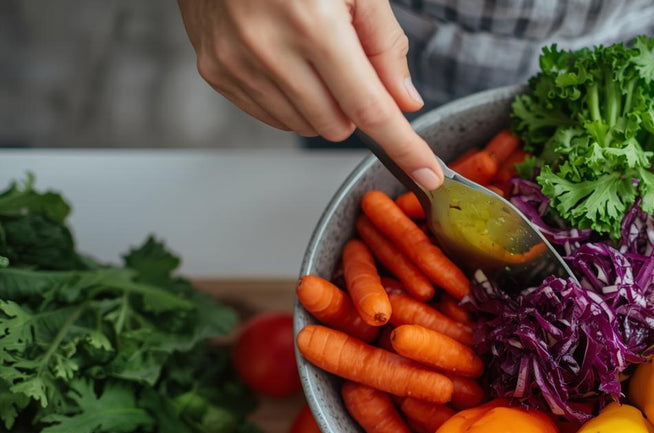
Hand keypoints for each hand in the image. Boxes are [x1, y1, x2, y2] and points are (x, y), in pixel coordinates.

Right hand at [177, 0, 442, 187]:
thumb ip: (385, 45)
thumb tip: (405, 102)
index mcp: (314, 26)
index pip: (370, 109)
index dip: (405, 147)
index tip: (427, 175)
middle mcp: (270, 50)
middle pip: (338, 126)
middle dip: (354, 106)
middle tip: (346, 62)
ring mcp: (237, 64)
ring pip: (304, 126)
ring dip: (322, 104)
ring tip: (311, 52)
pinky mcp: (216, 70)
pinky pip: (271, 115)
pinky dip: (290, 99)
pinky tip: (286, 59)